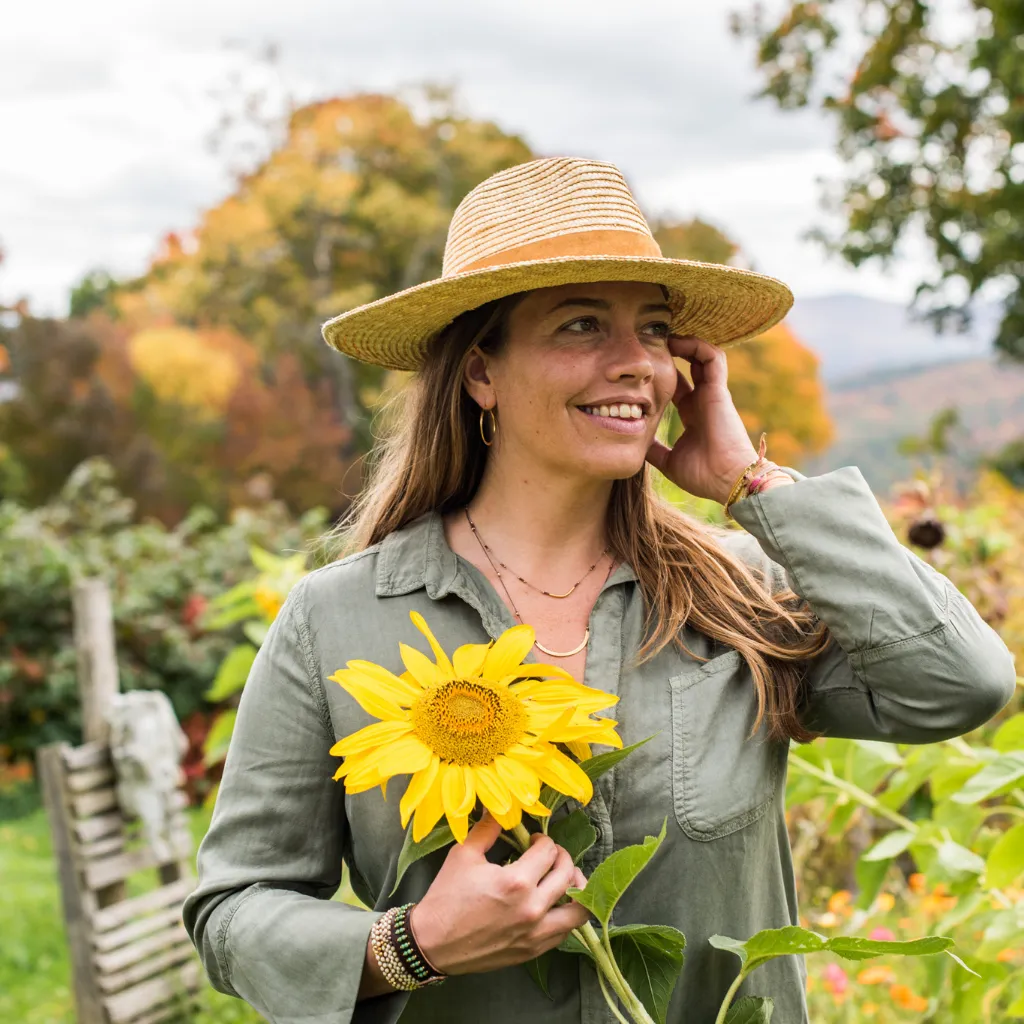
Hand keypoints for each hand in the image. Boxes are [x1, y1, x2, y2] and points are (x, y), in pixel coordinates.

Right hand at [408, 813, 589, 974]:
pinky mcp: (532, 951)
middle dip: (561, 857)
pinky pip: (565, 932)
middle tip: (549, 854)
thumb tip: (499, 807)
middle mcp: (532, 908)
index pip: (548, 851)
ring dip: (576, 889)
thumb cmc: (446, 897)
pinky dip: (566, 915)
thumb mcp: (463, 855)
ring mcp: (535, 934)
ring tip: (566, 880)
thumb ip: (487, 828)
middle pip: (567, 874)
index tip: (533, 840)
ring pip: (578, 910)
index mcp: (516, 881)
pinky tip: (554, 905)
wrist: (432, 944)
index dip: (542, 840)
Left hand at [645, 335, 759, 504]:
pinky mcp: (719, 390)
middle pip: (689, 365)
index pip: (677, 385)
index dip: (661, 373)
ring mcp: (712, 393)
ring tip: (665, 335)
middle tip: (651, 342)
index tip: (642, 367)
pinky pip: (712, 357)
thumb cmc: (703, 475)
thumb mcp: (668, 461)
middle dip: (672, 351)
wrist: (727, 481)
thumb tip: (632, 442)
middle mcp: (703, 400)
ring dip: (686, 342)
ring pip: (703, 355)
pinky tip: (678, 341)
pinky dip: (698, 345)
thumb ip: (653, 449)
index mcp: (692, 414)